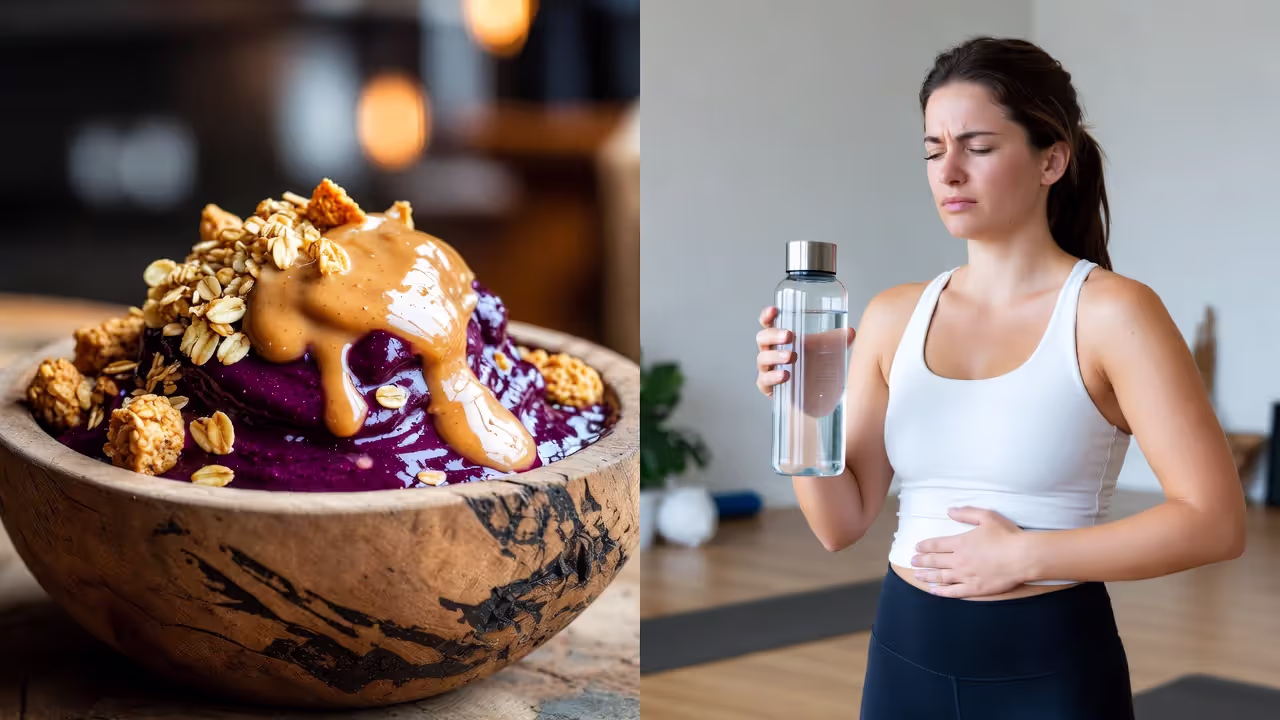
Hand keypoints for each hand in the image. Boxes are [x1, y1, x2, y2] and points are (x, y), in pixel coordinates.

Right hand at [755, 306, 855, 401]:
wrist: (811, 396)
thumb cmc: (812, 367)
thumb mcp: (825, 352)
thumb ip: (837, 341)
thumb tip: (850, 331)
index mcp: (780, 339)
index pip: (768, 323)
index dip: (767, 315)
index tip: (774, 310)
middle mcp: (770, 351)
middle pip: (762, 338)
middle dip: (773, 335)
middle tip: (790, 336)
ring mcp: (767, 369)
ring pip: (762, 359)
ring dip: (775, 356)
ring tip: (792, 357)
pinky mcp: (767, 387)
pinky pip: (764, 380)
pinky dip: (773, 377)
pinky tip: (785, 375)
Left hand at [910, 507, 1030, 597]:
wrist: (1023, 557)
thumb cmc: (1007, 535)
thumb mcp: (987, 516)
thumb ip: (966, 513)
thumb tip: (948, 511)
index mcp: (960, 543)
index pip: (936, 545)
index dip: (924, 546)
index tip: (916, 547)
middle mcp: (959, 560)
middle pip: (935, 561)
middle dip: (921, 561)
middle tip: (912, 562)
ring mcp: (966, 576)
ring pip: (941, 577)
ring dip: (927, 576)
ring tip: (917, 576)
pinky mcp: (975, 589)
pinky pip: (954, 592)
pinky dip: (942, 592)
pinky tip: (934, 591)